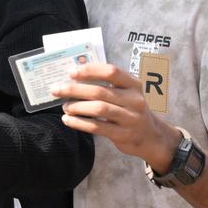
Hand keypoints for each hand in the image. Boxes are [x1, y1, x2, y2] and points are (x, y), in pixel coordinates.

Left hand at [53, 63, 180, 169]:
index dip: (90, 71)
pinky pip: (97, 127)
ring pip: (98, 109)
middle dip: (74, 89)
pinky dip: (79, 123)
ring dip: (77, 107)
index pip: (111, 72)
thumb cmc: (130, 110)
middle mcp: (134, 100)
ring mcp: (130, 118)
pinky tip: (68, 120)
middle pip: (100, 91)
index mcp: (134, 84)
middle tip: (56, 89)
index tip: (71, 72)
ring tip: (65, 106)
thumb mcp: (126, 93)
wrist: (151, 137)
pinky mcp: (123, 135)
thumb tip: (73, 78)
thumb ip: (107, 85)